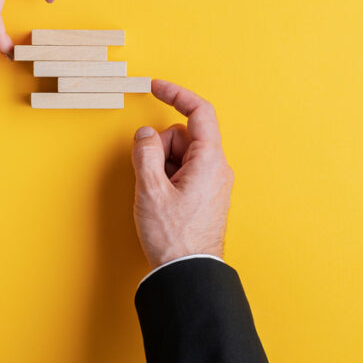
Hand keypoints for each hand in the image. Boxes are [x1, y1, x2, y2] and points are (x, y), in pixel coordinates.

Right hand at [131, 80, 233, 269]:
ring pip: (181, 154)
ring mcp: (213, 182)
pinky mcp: (206, 196)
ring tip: (156, 194)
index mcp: (210, 160)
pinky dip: (167, 177)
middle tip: (149, 175)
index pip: (200, 112)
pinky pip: (184, 172)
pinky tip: (161, 200)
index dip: (176, 94)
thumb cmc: (173, 237)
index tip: (156, 87)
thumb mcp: (150, 189)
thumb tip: (145, 135)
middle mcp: (217, 168)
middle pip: (184, 135)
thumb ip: (145, 153)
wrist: (188, 274)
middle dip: (160, 145)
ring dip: (162, 164)